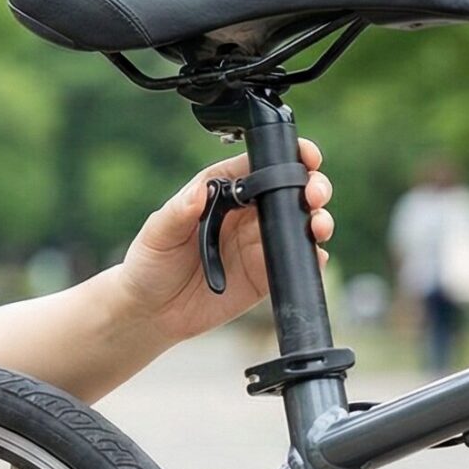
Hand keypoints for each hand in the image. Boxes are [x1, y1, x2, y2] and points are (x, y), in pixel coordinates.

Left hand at [115, 138, 334, 343]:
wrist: (151, 313)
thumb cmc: (150, 264)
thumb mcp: (158, 233)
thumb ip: (179, 211)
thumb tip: (199, 192)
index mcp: (222, 190)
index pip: (260, 164)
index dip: (287, 156)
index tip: (306, 156)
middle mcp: (246, 213)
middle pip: (290, 190)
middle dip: (312, 186)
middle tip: (315, 193)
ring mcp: (259, 243)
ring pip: (301, 223)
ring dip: (318, 219)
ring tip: (318, 225)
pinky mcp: (266, 274)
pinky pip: (297, 261)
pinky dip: (313, 256)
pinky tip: (316, 254)